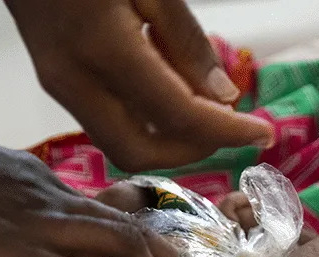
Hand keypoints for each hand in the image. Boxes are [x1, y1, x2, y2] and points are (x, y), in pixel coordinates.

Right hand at [5, 0, 274, 170]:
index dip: (225, 132)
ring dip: (170, 140)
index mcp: (104, 49)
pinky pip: (108, 122)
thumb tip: (225, 97)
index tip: (262, 135)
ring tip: (207, 109)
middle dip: (192, 150)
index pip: (177, 116)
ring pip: (121, 144)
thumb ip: (185, 41)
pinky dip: (148, 122)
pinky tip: (172, 93)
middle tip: (229, 127)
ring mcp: (59, 85)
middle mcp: (74, 80)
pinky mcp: (56, 82)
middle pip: (140, 152)